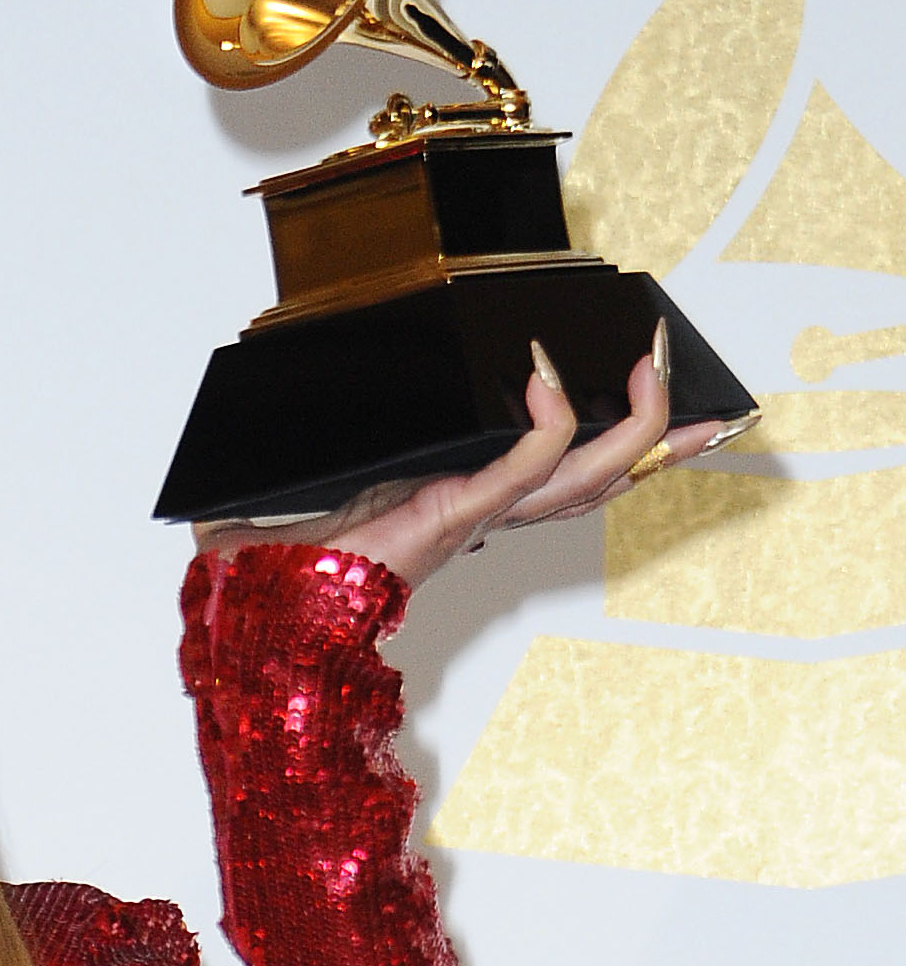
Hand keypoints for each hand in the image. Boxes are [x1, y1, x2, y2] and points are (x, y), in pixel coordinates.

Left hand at [194, 328, 735, 586]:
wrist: (260, 593)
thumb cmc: (292, 541)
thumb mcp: (340, 473)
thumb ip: (351, 438)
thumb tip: (332, 383)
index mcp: (467, 503)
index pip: (567, 476)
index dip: (624, 447)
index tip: (669, 407)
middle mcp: (483, 514)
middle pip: (601, 480)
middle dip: (659, 439)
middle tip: (704, 397)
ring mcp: (472, 514)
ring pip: (583, 478)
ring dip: (631, 427)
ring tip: (655, 371)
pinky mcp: (451, 513)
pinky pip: (521, 469)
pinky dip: (547, 427)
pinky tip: (550, 382)